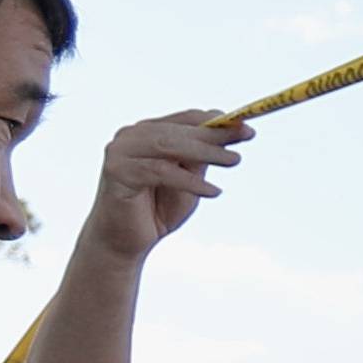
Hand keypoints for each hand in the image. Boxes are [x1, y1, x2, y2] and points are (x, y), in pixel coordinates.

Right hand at [82, 109, 246, 266]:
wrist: (125, 242)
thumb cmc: (157, 210)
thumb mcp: (188, 180)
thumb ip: (200, 156)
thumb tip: (225, 128)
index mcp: (147, 132)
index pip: (185, 119)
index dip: (216, 121)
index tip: (246, 126)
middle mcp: (130, 137)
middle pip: (178, 130)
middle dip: (215, 134)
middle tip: (246, 136)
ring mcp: (120, 152)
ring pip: (169, 146)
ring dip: (206, 152)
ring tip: (233, 161)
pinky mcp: (117, 172)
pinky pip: (159, 172)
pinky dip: (189, 181)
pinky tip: (214, 191)